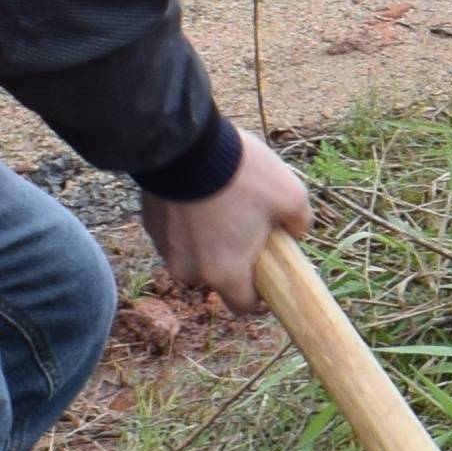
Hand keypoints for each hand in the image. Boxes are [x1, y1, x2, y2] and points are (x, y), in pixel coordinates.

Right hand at [148, 125, 316, 300]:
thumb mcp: (292, 195)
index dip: (259, 295)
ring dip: (208, 239)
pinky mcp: (150, 224)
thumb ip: (301, 223)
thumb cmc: (242, 175)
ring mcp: (165, 248)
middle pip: (218, 276)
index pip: (243, 306)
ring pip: (194, 254)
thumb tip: (296, 233)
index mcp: (224, 273)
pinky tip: (200, 193)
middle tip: (247, 226)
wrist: (186, 143)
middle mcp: (189, 270)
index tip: (267, 273)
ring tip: (222, 203)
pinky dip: (188, 221)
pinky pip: (176, 233)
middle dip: (233, 259)